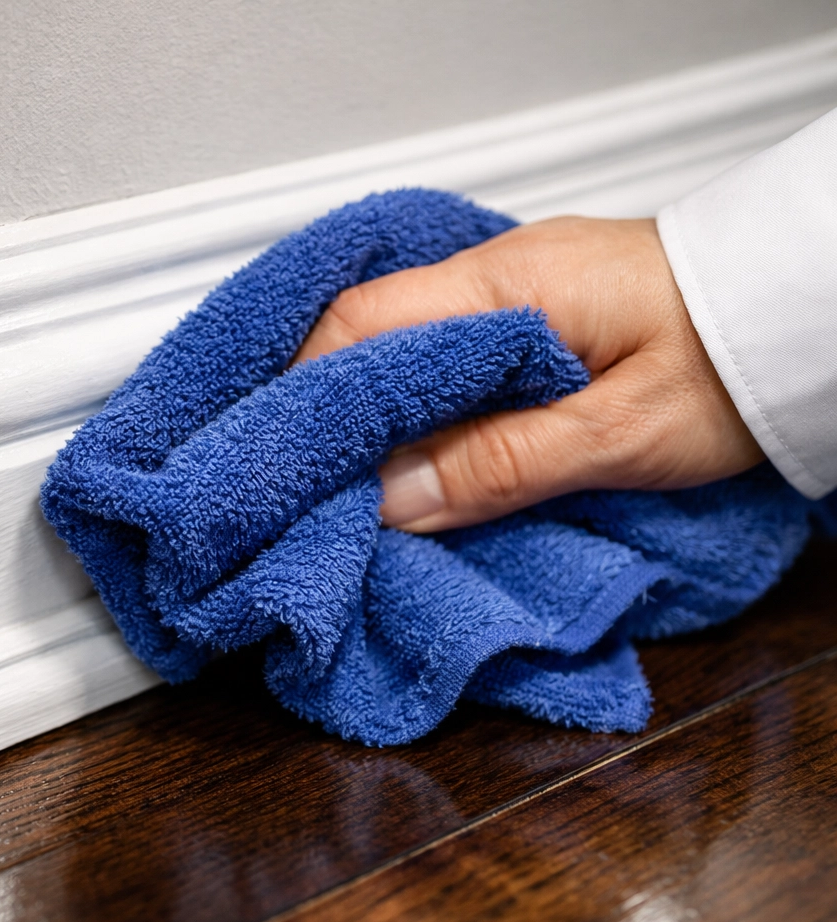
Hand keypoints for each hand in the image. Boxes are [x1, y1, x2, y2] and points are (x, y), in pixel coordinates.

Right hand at [293, 216, 763, 531]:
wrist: (805, 314)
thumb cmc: (735, 359)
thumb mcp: (622, 432)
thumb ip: (504, 462)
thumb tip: (393, 500)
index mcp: (504, 285)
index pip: (360, 325)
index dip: (305, 393)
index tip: (283, 463)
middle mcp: (494, 275)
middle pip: (362, 333)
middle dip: (321, 407)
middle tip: (298, 484)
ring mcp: (509, 293)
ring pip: (398, 348)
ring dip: (365, 412)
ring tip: (341, 483)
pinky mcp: (530, 319)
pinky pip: (441, 358)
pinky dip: (410, 406)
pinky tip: (404, 452)